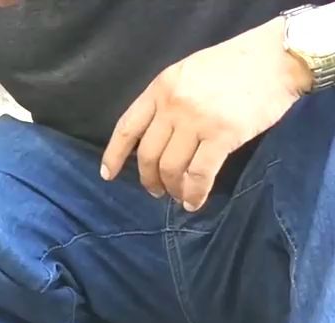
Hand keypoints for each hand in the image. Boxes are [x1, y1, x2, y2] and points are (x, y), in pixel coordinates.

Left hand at [102, 17, 311, 210]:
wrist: (276, 58)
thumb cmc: (235, 64)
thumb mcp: (188, 72)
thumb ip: (168, 99)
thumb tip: (156, 135)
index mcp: (160, 88)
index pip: (126, 128)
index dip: (114, 156)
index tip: (108, 175)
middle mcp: (172, 105)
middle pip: (148, 155)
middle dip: (149, 179)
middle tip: (157, 191)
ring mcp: (196, 121)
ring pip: (171, 168)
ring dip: (173, 188)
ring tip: (179, 195)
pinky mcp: (222, 135)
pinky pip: (200, 174)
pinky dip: (194, 193)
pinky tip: (195, 202)